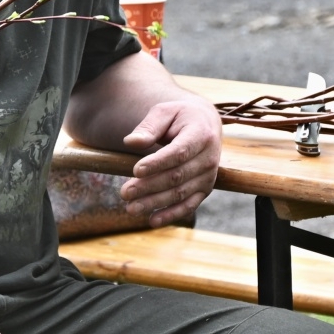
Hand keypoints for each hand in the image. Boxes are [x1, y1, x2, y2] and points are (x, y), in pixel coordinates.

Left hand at [119, 98, 220, 224]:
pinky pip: (189, 205)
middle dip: (149, 186)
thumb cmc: (179, 117)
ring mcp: (208, 176)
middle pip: (177, 176)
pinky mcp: (204, 190)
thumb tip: (130, 142)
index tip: (136, 170)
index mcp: (201, 134)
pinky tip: (152, 220)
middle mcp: (209, 157)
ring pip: (180, 193)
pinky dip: (171, 214)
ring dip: (155, 203)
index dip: (157, 163)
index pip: (179, 152)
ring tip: (131, 208)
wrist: (204, 124)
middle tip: (125, 192)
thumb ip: (148, 127)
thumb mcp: (164, 112)